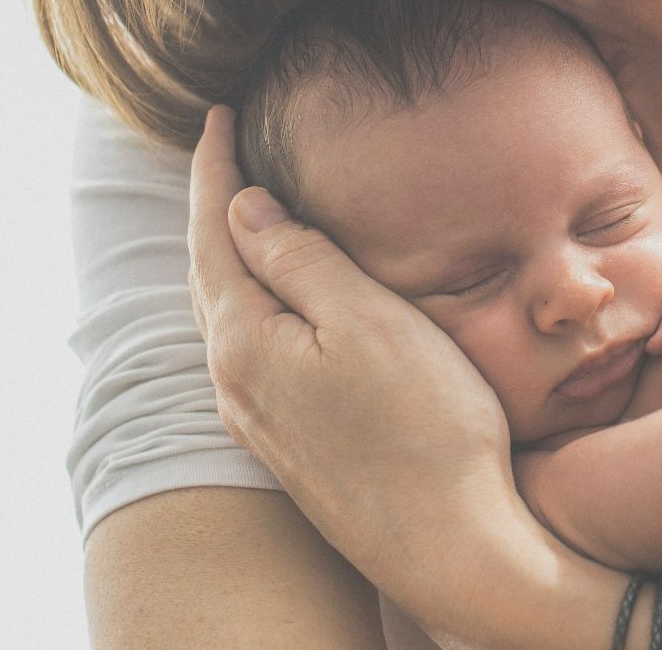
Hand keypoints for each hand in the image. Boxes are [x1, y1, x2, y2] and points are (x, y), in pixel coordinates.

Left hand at [186, 106, 554, 634]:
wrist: (453, 548)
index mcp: (246, 342)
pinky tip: (275, 308)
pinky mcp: (291, 449)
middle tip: (220, 148)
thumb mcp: (370, 321)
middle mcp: (236, 385)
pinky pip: (251, 353)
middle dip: (211, 208)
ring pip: (228, 319)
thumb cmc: (428, 428)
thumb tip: (244, 208)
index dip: (213, 167)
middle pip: (209, 274)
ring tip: (241, 215)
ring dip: (228, 260)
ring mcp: (260, 423)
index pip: (212, 232)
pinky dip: (253, 307)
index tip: (216, 113)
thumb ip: (303, 259)